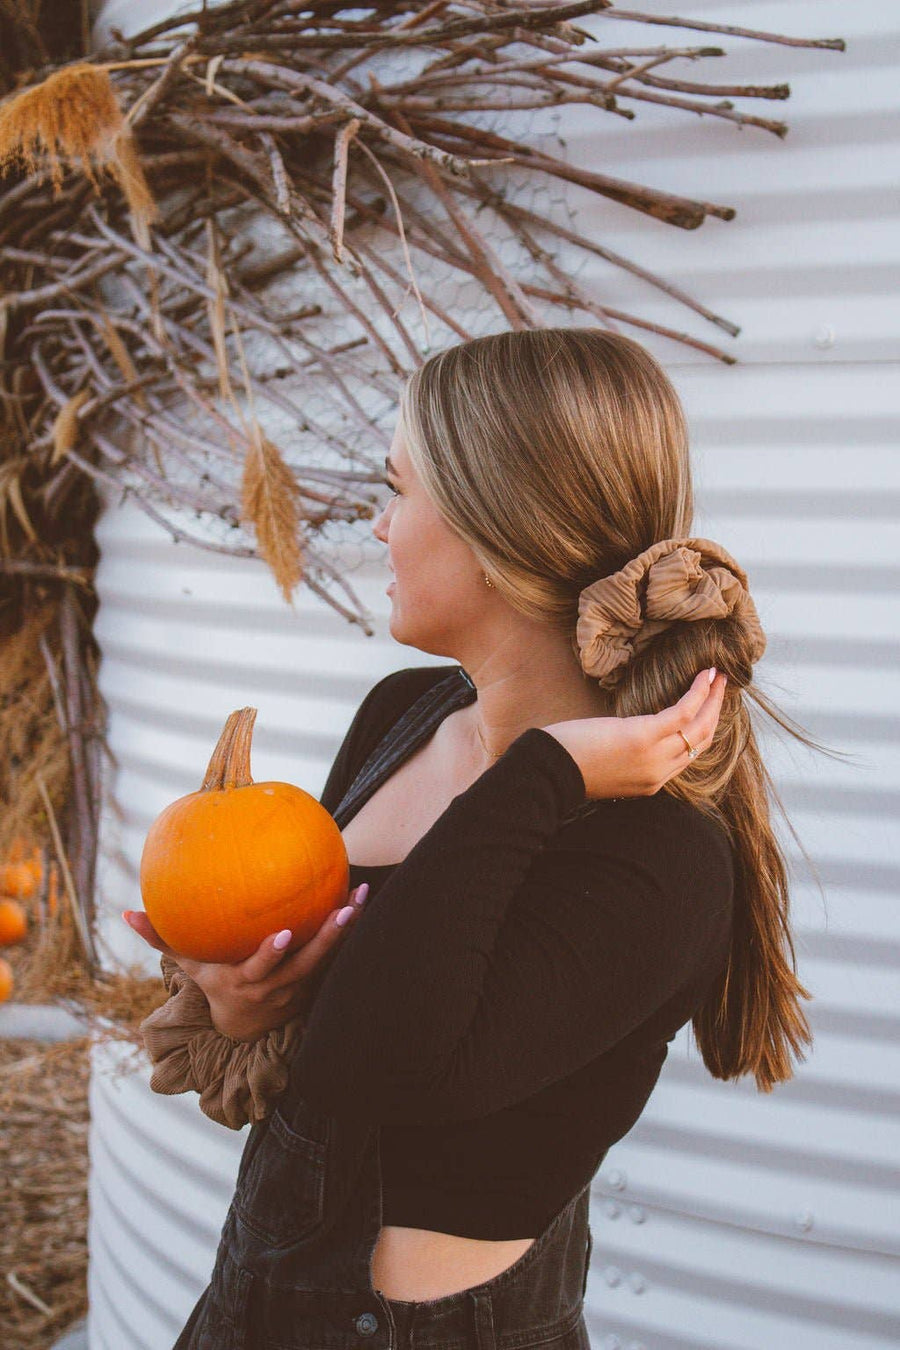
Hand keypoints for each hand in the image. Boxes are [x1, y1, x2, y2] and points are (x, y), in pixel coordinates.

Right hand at [123, 883, 369, 1041]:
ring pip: (328, 957)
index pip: (262, 969)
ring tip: (359, 896)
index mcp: (247, 982)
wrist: (246, 1027)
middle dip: (326, 938)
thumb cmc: (215, 986)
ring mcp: (301, 986)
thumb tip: (129, 912)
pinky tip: (359, 898)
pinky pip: (336, 955)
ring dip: (346, 929)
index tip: (283, 934)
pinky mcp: (316, 981)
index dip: (272, 954)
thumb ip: (163, 941)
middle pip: (307, 962)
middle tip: (342, 910)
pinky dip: (349, 931)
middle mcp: (278, 986)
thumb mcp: (190, 968)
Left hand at [542, 667, 726, 799]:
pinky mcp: (644, 737)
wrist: (548, 771)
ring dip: (713, 698)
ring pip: (700, 726)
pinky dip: (698, 692)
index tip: (709, 707)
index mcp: (650, 783)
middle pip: (701, 741)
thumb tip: (631, 736)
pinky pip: (683, 713)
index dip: (703, 729)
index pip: (689, 756)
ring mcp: (654, 758)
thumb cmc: (567, 762)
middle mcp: (659, 774)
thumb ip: (628, 756)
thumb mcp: (606, 766)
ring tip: (719, 675)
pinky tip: (706, 675)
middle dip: (715, 711)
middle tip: (722, 686)